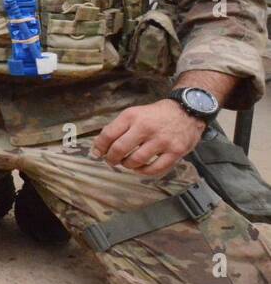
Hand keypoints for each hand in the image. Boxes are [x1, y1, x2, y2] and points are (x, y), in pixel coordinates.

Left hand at [90, 99, 205, 175]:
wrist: (187, 111)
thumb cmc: (156, 115)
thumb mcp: (134, 114)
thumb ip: (118, 128)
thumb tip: (99, 146)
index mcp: (132, 116)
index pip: (108, 134)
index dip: (99, 147)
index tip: (97, 153)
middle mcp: (146, 127)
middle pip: (119, 149)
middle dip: (111, 159)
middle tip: (111, 161)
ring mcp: (162, 140)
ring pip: (136, 161)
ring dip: (127, 165)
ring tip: (127, 163)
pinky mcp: (175, 151)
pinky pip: (155, 169)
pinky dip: (144, 172)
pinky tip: (140, 168)